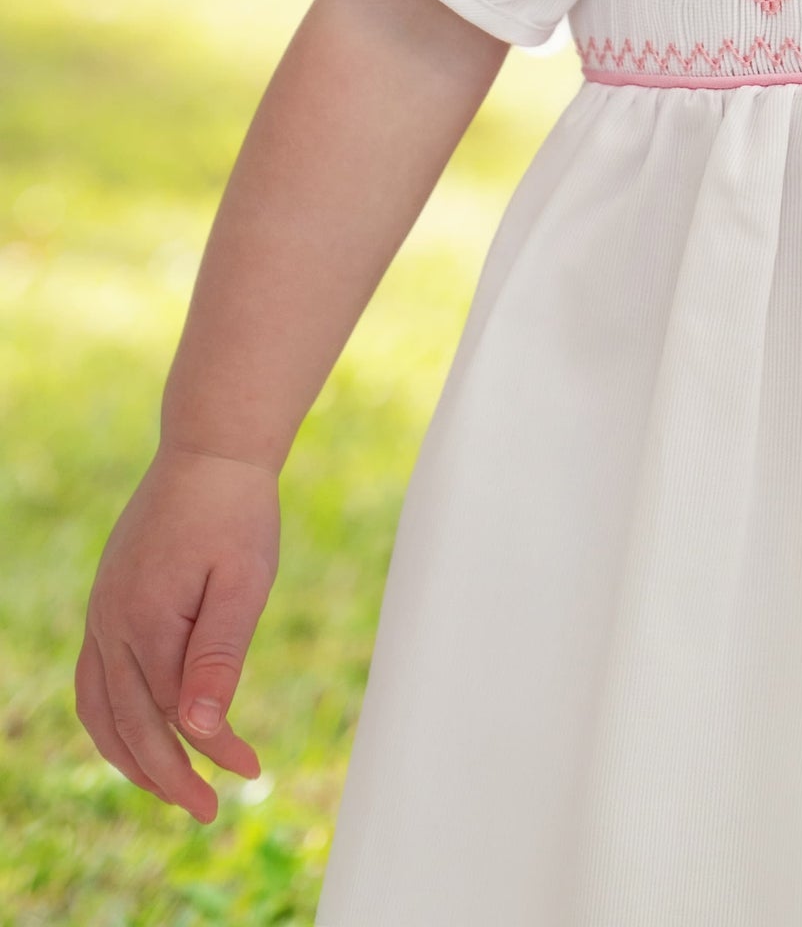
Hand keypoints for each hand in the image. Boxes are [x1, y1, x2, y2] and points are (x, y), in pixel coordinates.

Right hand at [76, 446, 279, 822]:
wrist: (210, 449)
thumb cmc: (237, 512)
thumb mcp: (244, 581)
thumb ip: (220, 655)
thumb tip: (199, 731)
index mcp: (143, 624)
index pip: (173, 715)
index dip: (211, 750)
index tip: (250, 771)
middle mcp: (109, 625)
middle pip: (128, 725)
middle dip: (166, 776)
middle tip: (209, 809)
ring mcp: (101, 613)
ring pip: (100, 709)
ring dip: (131, 756)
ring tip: (172, 787)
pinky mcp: (106, 601)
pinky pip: (95, 679)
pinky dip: (113, 718)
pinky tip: (142, 732)